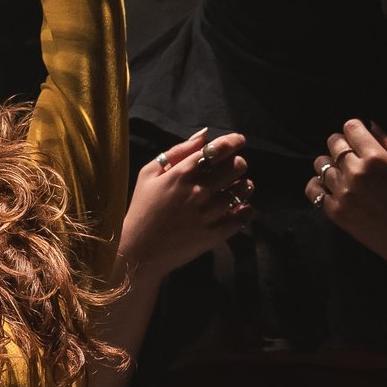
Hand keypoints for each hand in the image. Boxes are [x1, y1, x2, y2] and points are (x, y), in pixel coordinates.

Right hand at [120, 127, 253, 274]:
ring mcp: (208, 214)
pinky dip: (247, 210)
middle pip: (235, 167)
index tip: (239, 140)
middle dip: (238, 163)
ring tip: (239, 187)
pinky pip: (243, 217)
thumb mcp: (149, 174)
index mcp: (181, 174)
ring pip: (242, 190)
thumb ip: (177, 152)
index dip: (233, 142)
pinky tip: (240, 208)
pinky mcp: (215, 234)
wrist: (139, 251)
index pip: (217, 150)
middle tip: (235, 167)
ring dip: (244, 185)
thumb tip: (204, 135)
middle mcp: (197, 191)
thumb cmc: (142, 209)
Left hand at [304, 120, 386, 272]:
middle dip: (342, 144)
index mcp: (376, 158)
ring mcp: (342, 193)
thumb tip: (371, 125)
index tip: (359, 137)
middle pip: (333, 143)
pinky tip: (332, 187)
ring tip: (344, 173)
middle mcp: (355, 173)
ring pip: (321, 164)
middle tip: (351, 155)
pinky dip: (319, 185)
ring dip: (331, 165)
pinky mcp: (334, 211)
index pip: (350, 127)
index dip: (354, 129)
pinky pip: (313, 189)